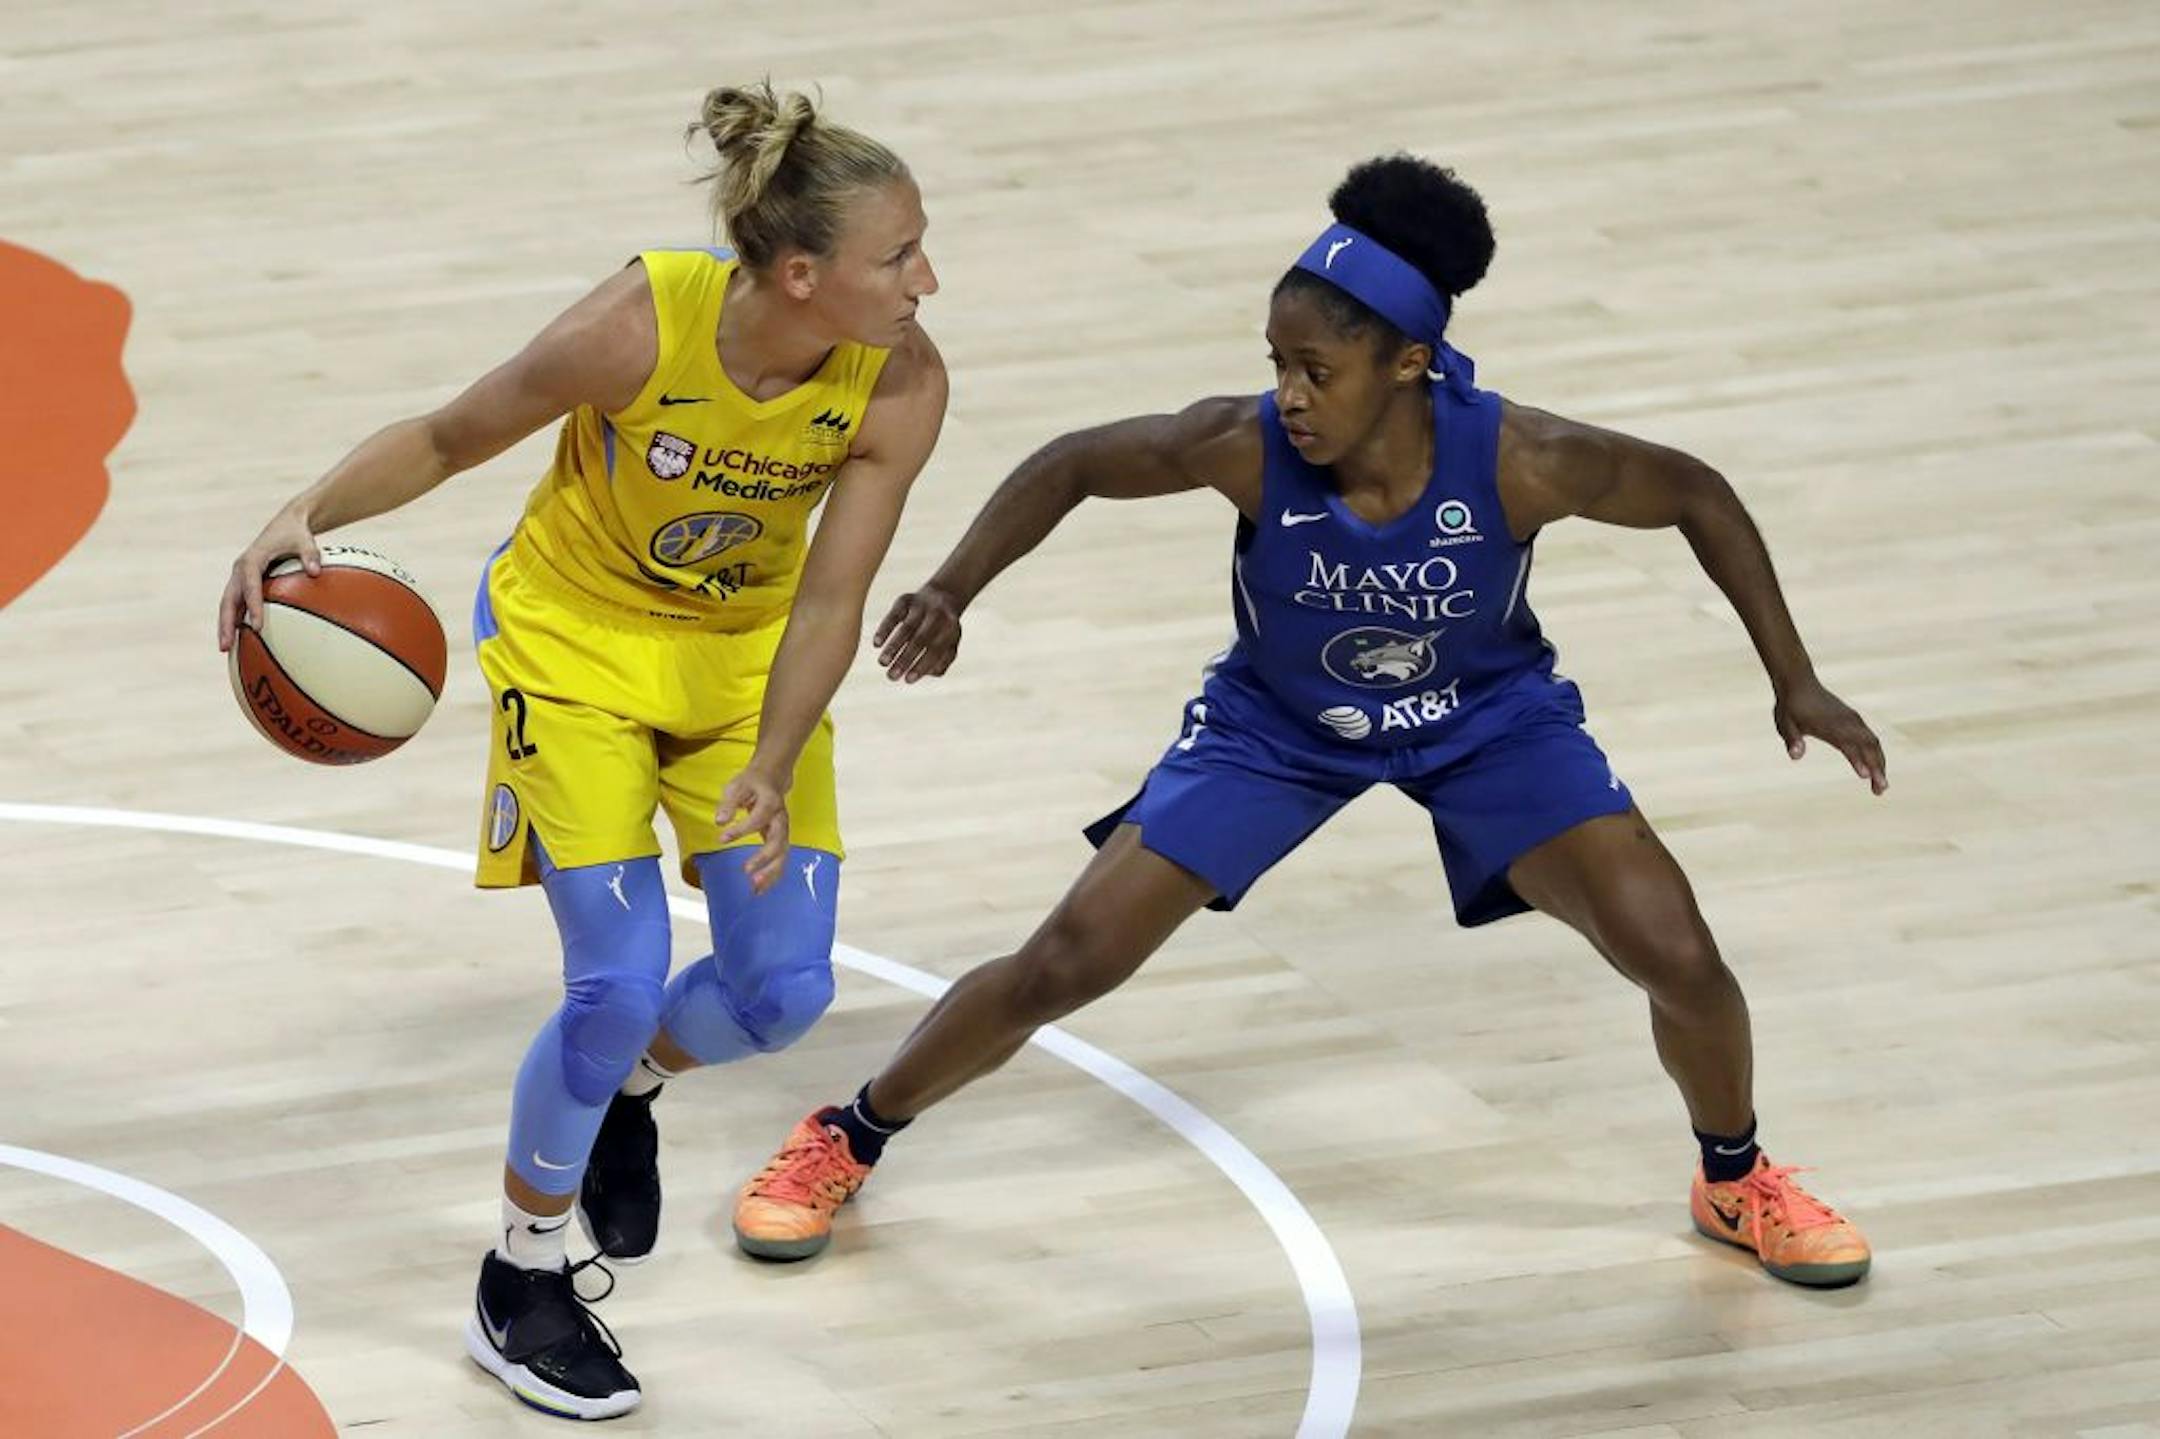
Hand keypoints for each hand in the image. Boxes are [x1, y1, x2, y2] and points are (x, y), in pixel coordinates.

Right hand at [218, 507, 322, 651]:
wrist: (287, 523)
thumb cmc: (296, 533)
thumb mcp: (305, 539)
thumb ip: (310, 554)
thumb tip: (315, 571)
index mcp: (252, 559)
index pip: (249, 585)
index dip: (252, 605)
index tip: (257, 625)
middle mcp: (240, 569)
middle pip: (228, 599)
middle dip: (225, 622)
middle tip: (225, 646)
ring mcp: (240, 577)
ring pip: (229, 604)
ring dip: (225, 625)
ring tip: (225, 649)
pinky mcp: (244, 582)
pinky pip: (237, 603)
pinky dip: (236, 620)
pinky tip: (239, 639)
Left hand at [715, 767, 791, 892]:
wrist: (772, 778)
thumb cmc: (752, 783)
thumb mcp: (736, 786)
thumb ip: (729, 804)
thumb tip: (719, 821)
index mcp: (770, 803)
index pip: (758, 819)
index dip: (741, 829)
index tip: (722, 838)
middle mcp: (780, 819)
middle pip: (778, 841)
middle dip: (764, 859)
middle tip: (746, 872)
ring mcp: (783, 831)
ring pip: (782, 855)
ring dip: (771, 873)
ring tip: (755, 889)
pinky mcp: (780, 840)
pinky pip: (780, 860)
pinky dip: (772, 876)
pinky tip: (759, 889)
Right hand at [873, 582, 962, 683]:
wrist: (943, 595)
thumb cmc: (944, 629)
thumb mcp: (951, 643)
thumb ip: (944, 660)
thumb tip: (926, 672)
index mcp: (952, 628)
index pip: (936, 649)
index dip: (921, 665)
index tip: (907, 680)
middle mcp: (938, 615)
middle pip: (920, 639)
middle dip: (905, 659)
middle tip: (891, 677)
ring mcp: (921, 605)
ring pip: (906, 628)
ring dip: (893, 646)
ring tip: (882, 663)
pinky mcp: (906, 599)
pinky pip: (894, 614)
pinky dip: (885, 629)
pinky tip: (876, 644)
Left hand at [1774, 679, 1887, 794]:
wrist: (1799, 682)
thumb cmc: (1791, 706)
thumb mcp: (1785, 724)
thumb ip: (1792, 740)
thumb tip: (1795, 756)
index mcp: (1831, 725)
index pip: (1849, 745)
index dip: (1858, 761)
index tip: (1866, 777)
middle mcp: (1847, 722)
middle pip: (1870, 746)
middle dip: (1877, 768)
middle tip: (1880, 791)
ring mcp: (1852, 720)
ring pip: (1873, 743)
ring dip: (1880, 763)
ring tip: (1880, 786)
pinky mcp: (1853, 719)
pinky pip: (1870, 738)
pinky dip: (1875, 754)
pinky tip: (1875, 768)